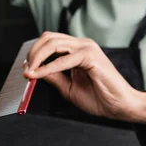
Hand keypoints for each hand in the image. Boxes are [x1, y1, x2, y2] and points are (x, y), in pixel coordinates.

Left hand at [23, 32, 145, 126]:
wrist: (121, 106)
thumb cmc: (100, 97)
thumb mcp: (68, 87)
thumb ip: (53, 76)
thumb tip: (33, 70)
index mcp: (77, 50)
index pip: (50, 41)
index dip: (34, 53)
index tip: (25, 68)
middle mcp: (82, 44)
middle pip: (48, 38)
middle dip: (32, 53)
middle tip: (25, 69)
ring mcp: (87, 48)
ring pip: (53, 43)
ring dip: (37, 58)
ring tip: (30, 72)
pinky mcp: (91, 56)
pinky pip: (64, 60)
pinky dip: (48, 67)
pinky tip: (38, 75)